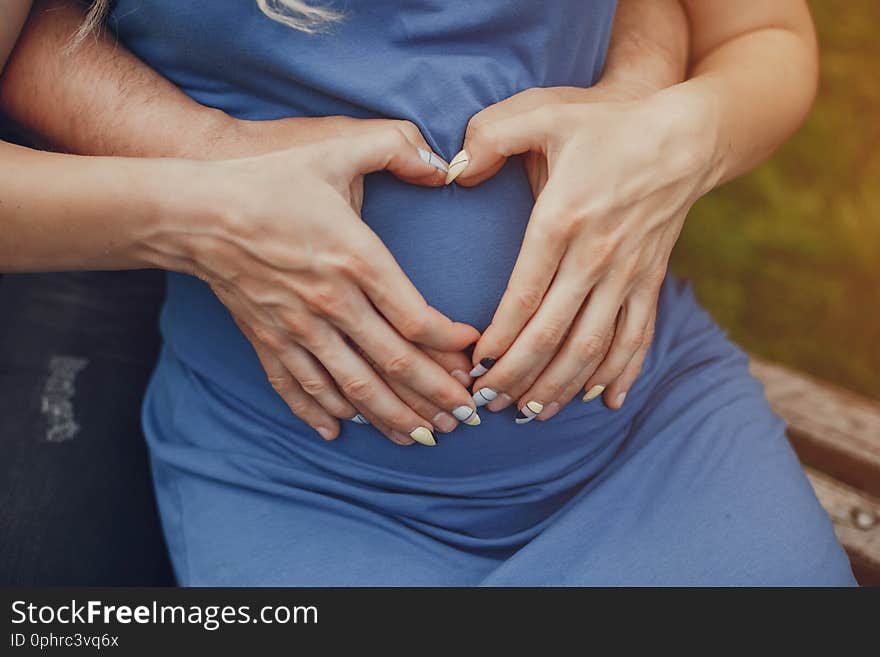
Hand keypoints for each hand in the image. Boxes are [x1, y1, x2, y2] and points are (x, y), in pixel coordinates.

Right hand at [154, 118, 481, 444]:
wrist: (193, 212)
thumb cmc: (267, 181)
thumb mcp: (335, 149)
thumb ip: (396, 146)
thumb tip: (444, 164)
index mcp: (356, 260)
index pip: (417, 319)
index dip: (451, 345)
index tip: (472, 353)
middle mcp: (331, 304)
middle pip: (394, 365)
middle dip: (435, 396)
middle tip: (466, 417)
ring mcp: (297, 329)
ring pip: (353, 388)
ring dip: (391, 417)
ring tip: (422, 437)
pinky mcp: (267, 340)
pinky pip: (297, 388)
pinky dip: (318, 413)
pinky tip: (338, 432)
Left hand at [451, 86, 716, 420]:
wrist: (685, 136)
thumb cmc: (606, 124)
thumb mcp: (544, 112)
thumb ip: (490, 135)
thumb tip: (454, 172)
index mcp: (564, 220)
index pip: (524, 297)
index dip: (498, 339)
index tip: (474, 367)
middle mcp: (598, 256)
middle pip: (554, 334)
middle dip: (518, 376)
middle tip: (488, 404)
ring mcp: (629, 274)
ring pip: (594, 347)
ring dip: (561, 385)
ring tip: (531, 413)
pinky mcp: (651, 281)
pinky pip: (638, 337)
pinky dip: (622, 373)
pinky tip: (603, 402)